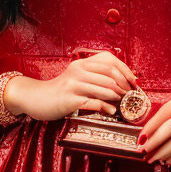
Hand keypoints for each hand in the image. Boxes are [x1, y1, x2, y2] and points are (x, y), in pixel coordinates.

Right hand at [5, 50, 138, 121]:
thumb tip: (122, 81)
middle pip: (111, 74)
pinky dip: (106, 107)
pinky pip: (95, 102)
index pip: (110, 60)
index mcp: (82, 63)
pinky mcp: (70, 99)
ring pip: (106, 87)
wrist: (37, 98)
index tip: (133, 82)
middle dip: (124, 86)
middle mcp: (79, 70)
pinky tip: (109, 111)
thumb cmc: (61, 90)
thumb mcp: (78, 77)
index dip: (126, 71)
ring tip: (121, 103)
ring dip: (117, 97)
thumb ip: (96, 76)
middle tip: (129, 96)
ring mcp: (74, 84)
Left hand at [137, 85, 170, 165]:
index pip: (160, 117)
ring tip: (153, 159)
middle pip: (167, 132)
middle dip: (153, 144)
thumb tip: (150, 131)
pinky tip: (168, 160)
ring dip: (163, 154)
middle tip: (143, 152)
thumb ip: (169, 112)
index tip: (140, 140)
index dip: (148, 130)